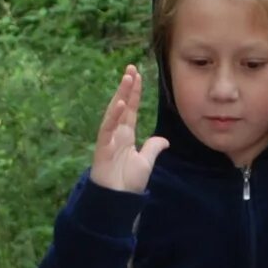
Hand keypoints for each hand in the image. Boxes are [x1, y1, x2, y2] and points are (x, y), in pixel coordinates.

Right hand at [89, 65, 168, 193]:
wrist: (117, 200)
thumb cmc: (128, 182)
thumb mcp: (146, 162)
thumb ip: (153, 148)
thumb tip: (164, 140)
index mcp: (126, 135)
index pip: (131, 109)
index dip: (134, 92)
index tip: (137, 75)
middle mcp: (117, 133)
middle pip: (122, 105)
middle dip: (126, 86)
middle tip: (131, 68)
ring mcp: (109, 139)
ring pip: (114, 112)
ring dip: (121, 94)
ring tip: (127, 78)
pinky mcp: (103, 147)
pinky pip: (108, 128)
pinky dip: (114, 116)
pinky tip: (120, 103)